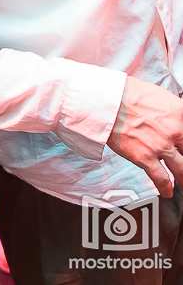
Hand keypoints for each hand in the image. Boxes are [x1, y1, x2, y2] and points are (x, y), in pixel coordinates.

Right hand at [107, 75, 182, 196]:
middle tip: (182, 158)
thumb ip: (171, 109)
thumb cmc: (127, 93)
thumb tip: (174, 114)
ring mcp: (160, 146)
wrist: (108, 101)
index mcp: (179, 113)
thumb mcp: (159, 95)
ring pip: (181, 170)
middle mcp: (174, 131)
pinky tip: (167, 191)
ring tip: (182, 181)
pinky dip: (166, 188)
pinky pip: (161, 179)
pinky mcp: (145, 157)